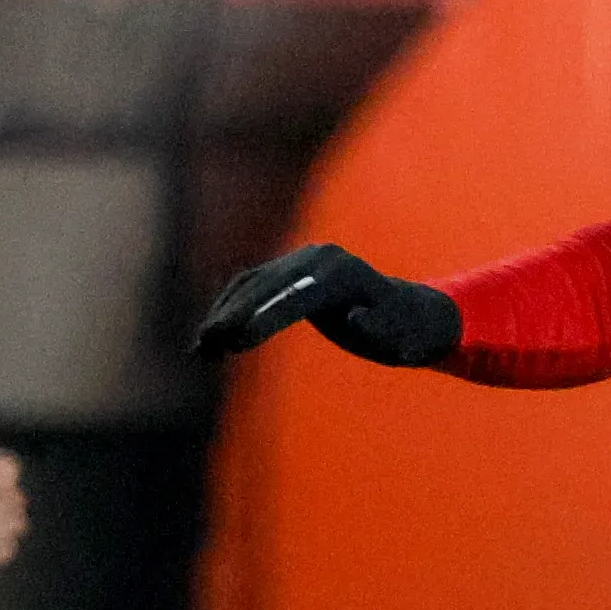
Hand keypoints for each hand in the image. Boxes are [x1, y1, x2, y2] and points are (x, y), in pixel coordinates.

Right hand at [193, 242, 460, 367]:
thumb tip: (353, 318)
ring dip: (223, 314)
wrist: (410, 314)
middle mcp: (318, 259)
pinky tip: (211, 337)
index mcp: (342, 274)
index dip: (264, 319)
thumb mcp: (400, 339)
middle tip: (205, 347)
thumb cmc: (406, 333)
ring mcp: (301, 261)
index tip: (237, 342)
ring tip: (200, 350)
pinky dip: (229, 307)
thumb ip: (378, 329)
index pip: (295, 296)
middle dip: (232, 316)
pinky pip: (252, 286)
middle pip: (265, 286)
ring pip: (251, 284)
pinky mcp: (290, 271)